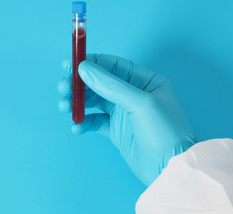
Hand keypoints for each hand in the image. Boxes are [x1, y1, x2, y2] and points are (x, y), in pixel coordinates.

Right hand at [57, 54, 196, 185]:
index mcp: (146, 81)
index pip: (113, 66)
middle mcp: (134, 94)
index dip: (91, 63)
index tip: (69, 64)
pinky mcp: (116, 130)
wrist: (169, 170)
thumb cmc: (165, 133)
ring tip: (64, 107)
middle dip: (79, 84)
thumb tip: (84, 68)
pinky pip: (95, 121)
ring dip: (77, 103)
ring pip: (94, 101)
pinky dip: (84, 122)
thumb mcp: (140, 103)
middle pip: (99, 83)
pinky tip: (77, 126)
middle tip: (63, 88)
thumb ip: (111, 85)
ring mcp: (124, 112)